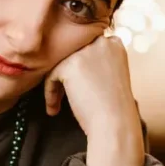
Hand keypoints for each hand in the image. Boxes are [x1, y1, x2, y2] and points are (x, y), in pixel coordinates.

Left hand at [44, 35, 144, 165]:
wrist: (114, 122)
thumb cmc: (113, 107)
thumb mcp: (111, 76)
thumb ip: (96, 63)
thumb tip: (72, 64)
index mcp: (114, 44)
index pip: (87, 47)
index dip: (79, 68)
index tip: (78, 86)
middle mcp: (102, 43)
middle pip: (71, 54)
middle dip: (65, 74)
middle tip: (62, 95)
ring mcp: (86, 52)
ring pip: (60, 64)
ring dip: (56, 85)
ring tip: (57, 105)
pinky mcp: (71, 64)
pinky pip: (51, 76)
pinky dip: (50, 93)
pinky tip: (54, 109)